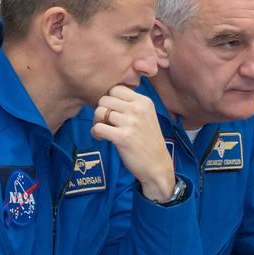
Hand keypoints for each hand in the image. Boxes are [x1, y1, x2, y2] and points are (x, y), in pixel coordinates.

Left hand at [90, 85, 173, 200]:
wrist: (158, 165)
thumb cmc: (148, 142)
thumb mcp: (146, 116)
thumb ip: (130, 105)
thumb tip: (106, 97)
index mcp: (144, 101)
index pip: (116, 89)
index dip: (109, 100)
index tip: (112, 113)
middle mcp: (138, 109)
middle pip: (104, 99)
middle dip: (101, 111)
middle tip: (105, 123)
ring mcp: (131, 123)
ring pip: (99, 112)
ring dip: (97, 122)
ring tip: (104, 132)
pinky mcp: (123, 137)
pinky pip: (98, 128)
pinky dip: (95, 133)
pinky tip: (102, 139)